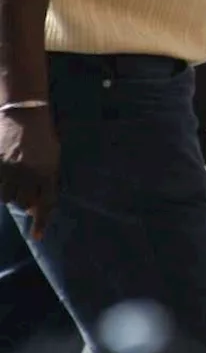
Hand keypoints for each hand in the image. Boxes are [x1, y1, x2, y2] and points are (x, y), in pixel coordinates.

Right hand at [0, 108, 58, 239]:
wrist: (23, 114)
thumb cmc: (42, 138)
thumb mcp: (53, 159)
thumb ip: (47, 183)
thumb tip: (33, 208)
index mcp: (47, 172)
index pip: (46, 204)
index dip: (41, 222)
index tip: (37, 237)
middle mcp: (28, 173)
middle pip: (24, 202)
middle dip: (25, 200)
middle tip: (25, 189)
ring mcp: (9, 168)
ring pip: (7, 197)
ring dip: (11, 194)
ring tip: (15, 180)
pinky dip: (1, 187)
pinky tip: (6, 178)